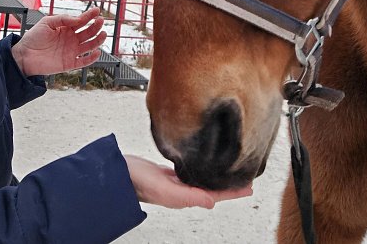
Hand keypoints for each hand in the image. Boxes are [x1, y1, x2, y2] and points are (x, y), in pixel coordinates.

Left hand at [11, 7, 106, 75]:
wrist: (24, 55)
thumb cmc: (33, 38)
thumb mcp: (47, 22)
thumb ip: (62, 19)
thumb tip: (78, 19)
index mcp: (66, 28)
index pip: (81, 21)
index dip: (89, 15)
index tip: (97, 10)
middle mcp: (71, 39)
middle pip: (88, 32)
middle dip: (95, 26)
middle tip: (100, 20)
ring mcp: (71, 51)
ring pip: (89, 46)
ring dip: (97, 40)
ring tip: (103, 34)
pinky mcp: (69, 63)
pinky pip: (84, 61)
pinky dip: (91, 58)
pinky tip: (97, 51)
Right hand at [123, 155, 252, 208]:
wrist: (117, 174)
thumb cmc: (137, 182)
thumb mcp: (165, 191)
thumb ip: (188, 197)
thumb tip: (212, 202)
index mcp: (183, 197)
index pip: (214, 195)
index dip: (232, 192)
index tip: (249, 187)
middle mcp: (182, 191)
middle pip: (212, 188)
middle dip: (229, 184)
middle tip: (247, 178)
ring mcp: (175, 182)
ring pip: (203, 180)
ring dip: (217, 177)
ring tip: (231, 171)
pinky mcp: (168, 173)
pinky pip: (191, 172)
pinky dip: (202, 169)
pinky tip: (206, 165)